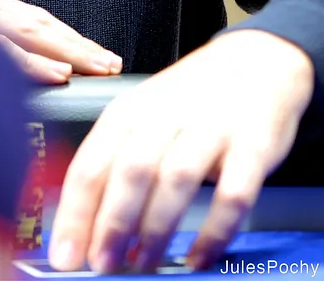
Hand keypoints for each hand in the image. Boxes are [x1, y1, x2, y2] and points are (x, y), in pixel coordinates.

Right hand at [0, 0, 120, 82]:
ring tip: (93, 70)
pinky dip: (24, 61)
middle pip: (36, 23)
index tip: (97, 58)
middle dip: (77, 45)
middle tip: (114, 66)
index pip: (28, 19)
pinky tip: (50, 76)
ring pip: (21, 32)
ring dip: (62, 53)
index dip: (65, 38)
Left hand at [48, 29, 313, 273]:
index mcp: (130, 111)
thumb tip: (80, 225)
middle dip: (112, 223)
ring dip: (156, 228)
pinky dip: (215, 231)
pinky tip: (199, 257)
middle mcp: (166, 115)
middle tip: (102, 264)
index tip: (64, 255)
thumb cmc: (190, 101)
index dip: (75, 213)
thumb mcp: (143, 117)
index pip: (91, 163)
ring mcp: (212, 128)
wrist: (259, 62)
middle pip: (131, 170)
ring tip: (144, 264)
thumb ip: (114, 162)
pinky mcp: (253, 146)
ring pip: (176, 180)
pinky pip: (233, 194)